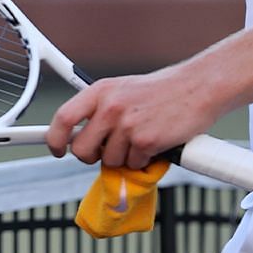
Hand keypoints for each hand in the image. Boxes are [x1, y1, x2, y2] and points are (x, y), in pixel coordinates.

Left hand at [44, 59, 229, 170]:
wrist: (198, 87)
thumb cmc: (162, 92)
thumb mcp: (123, 91)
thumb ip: (102, 112)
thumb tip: (81, 140)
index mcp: (100, 91)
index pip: (63, 118)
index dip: (55, 139)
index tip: (57, 150)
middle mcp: (110, 106)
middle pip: (81, 149)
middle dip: (92, 157)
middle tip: (109, 151)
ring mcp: (127, 124)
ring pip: (109, 161)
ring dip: (124, 158)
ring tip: (141, 138)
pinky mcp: (146, 141)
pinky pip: (134, 166)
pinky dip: (144, 161)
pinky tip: (156, 142)